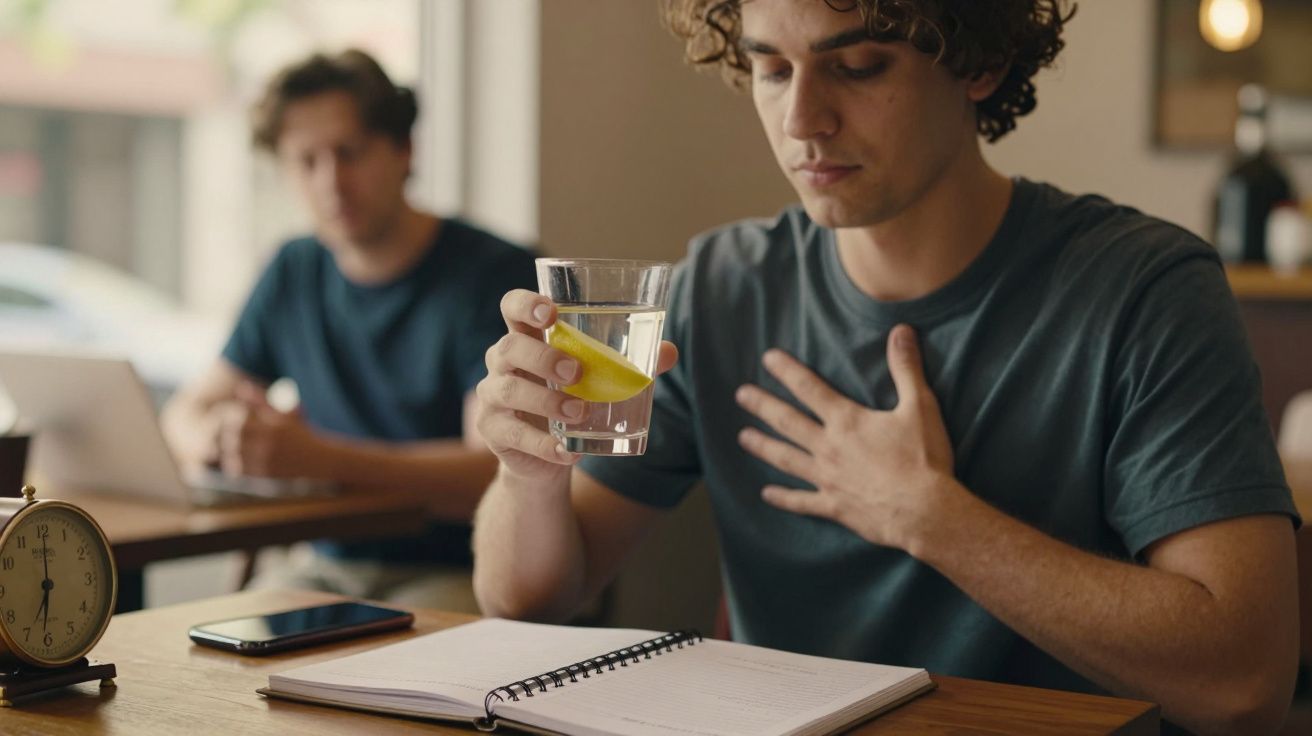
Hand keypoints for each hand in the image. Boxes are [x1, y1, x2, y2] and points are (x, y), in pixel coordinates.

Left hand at [216, 382, 331, 478]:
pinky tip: (237, 460)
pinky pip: (240, 471)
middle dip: (225, 436)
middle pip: (232, 439)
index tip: (229, 420)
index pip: (237, 422)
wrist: (317, 459)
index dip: (228, 420)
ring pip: (233, 456)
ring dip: (227, 452)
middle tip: (224, 435)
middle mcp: (267, 444)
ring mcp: (265, 461)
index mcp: (271, 426)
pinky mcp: (265, 476)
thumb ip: (260, 400)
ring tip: (230, 447)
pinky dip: (234, 465)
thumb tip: (240, 387)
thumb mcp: (284, 412)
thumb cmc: (299, 433)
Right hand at [476, 289, 677, 479]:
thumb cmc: (571, 401)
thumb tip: (669, 352)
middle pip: (508, 347)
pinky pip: (513, 436)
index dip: (525, 304)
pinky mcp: (494, 432)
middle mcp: (502, 362)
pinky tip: (566, 451)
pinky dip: (542, 444)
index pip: (512, 307)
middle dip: (542, 356)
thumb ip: (630, 364)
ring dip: (546, 401)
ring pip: (508, 390)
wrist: (546, 456)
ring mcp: (492, 397)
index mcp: (526, 337)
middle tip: (577, 372)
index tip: (551, 313)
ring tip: (579, 413)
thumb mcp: (598, 380)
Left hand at [734, 324, 958, 551]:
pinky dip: (783, 498)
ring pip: (786, 459)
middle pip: (788, 421)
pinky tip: (766, 494)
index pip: (809, 388)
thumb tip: (901, 331)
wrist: (924, 511)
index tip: (766, 358)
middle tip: (740, 395)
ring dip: (763, 446)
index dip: (787, 371)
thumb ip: (906, 368)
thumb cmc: (923, 459)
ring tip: (743, 437)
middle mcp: (829, 447)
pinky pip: (801, 502)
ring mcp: (827, 478)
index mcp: (847, 421)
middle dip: (763, 406)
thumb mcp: (920, 407)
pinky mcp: (833, 506)